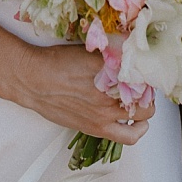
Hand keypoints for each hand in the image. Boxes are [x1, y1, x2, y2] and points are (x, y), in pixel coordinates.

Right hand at [3, 43, 153, 143]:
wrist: (32, 80)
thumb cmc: (54, 63)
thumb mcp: (87, 50)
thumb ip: (111, 50)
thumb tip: (130, 45)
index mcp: (111, 71)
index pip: (146, 73)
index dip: (149, 70)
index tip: (146, 68)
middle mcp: (111, 94)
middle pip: (149, 94)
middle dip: (149, 88)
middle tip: (143, 83)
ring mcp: (106, 114)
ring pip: (144, 115)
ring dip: (147, 107)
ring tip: (141, 101)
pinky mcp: (98, 127)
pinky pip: (129, 136)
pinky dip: (138, 130)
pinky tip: (135, 122)